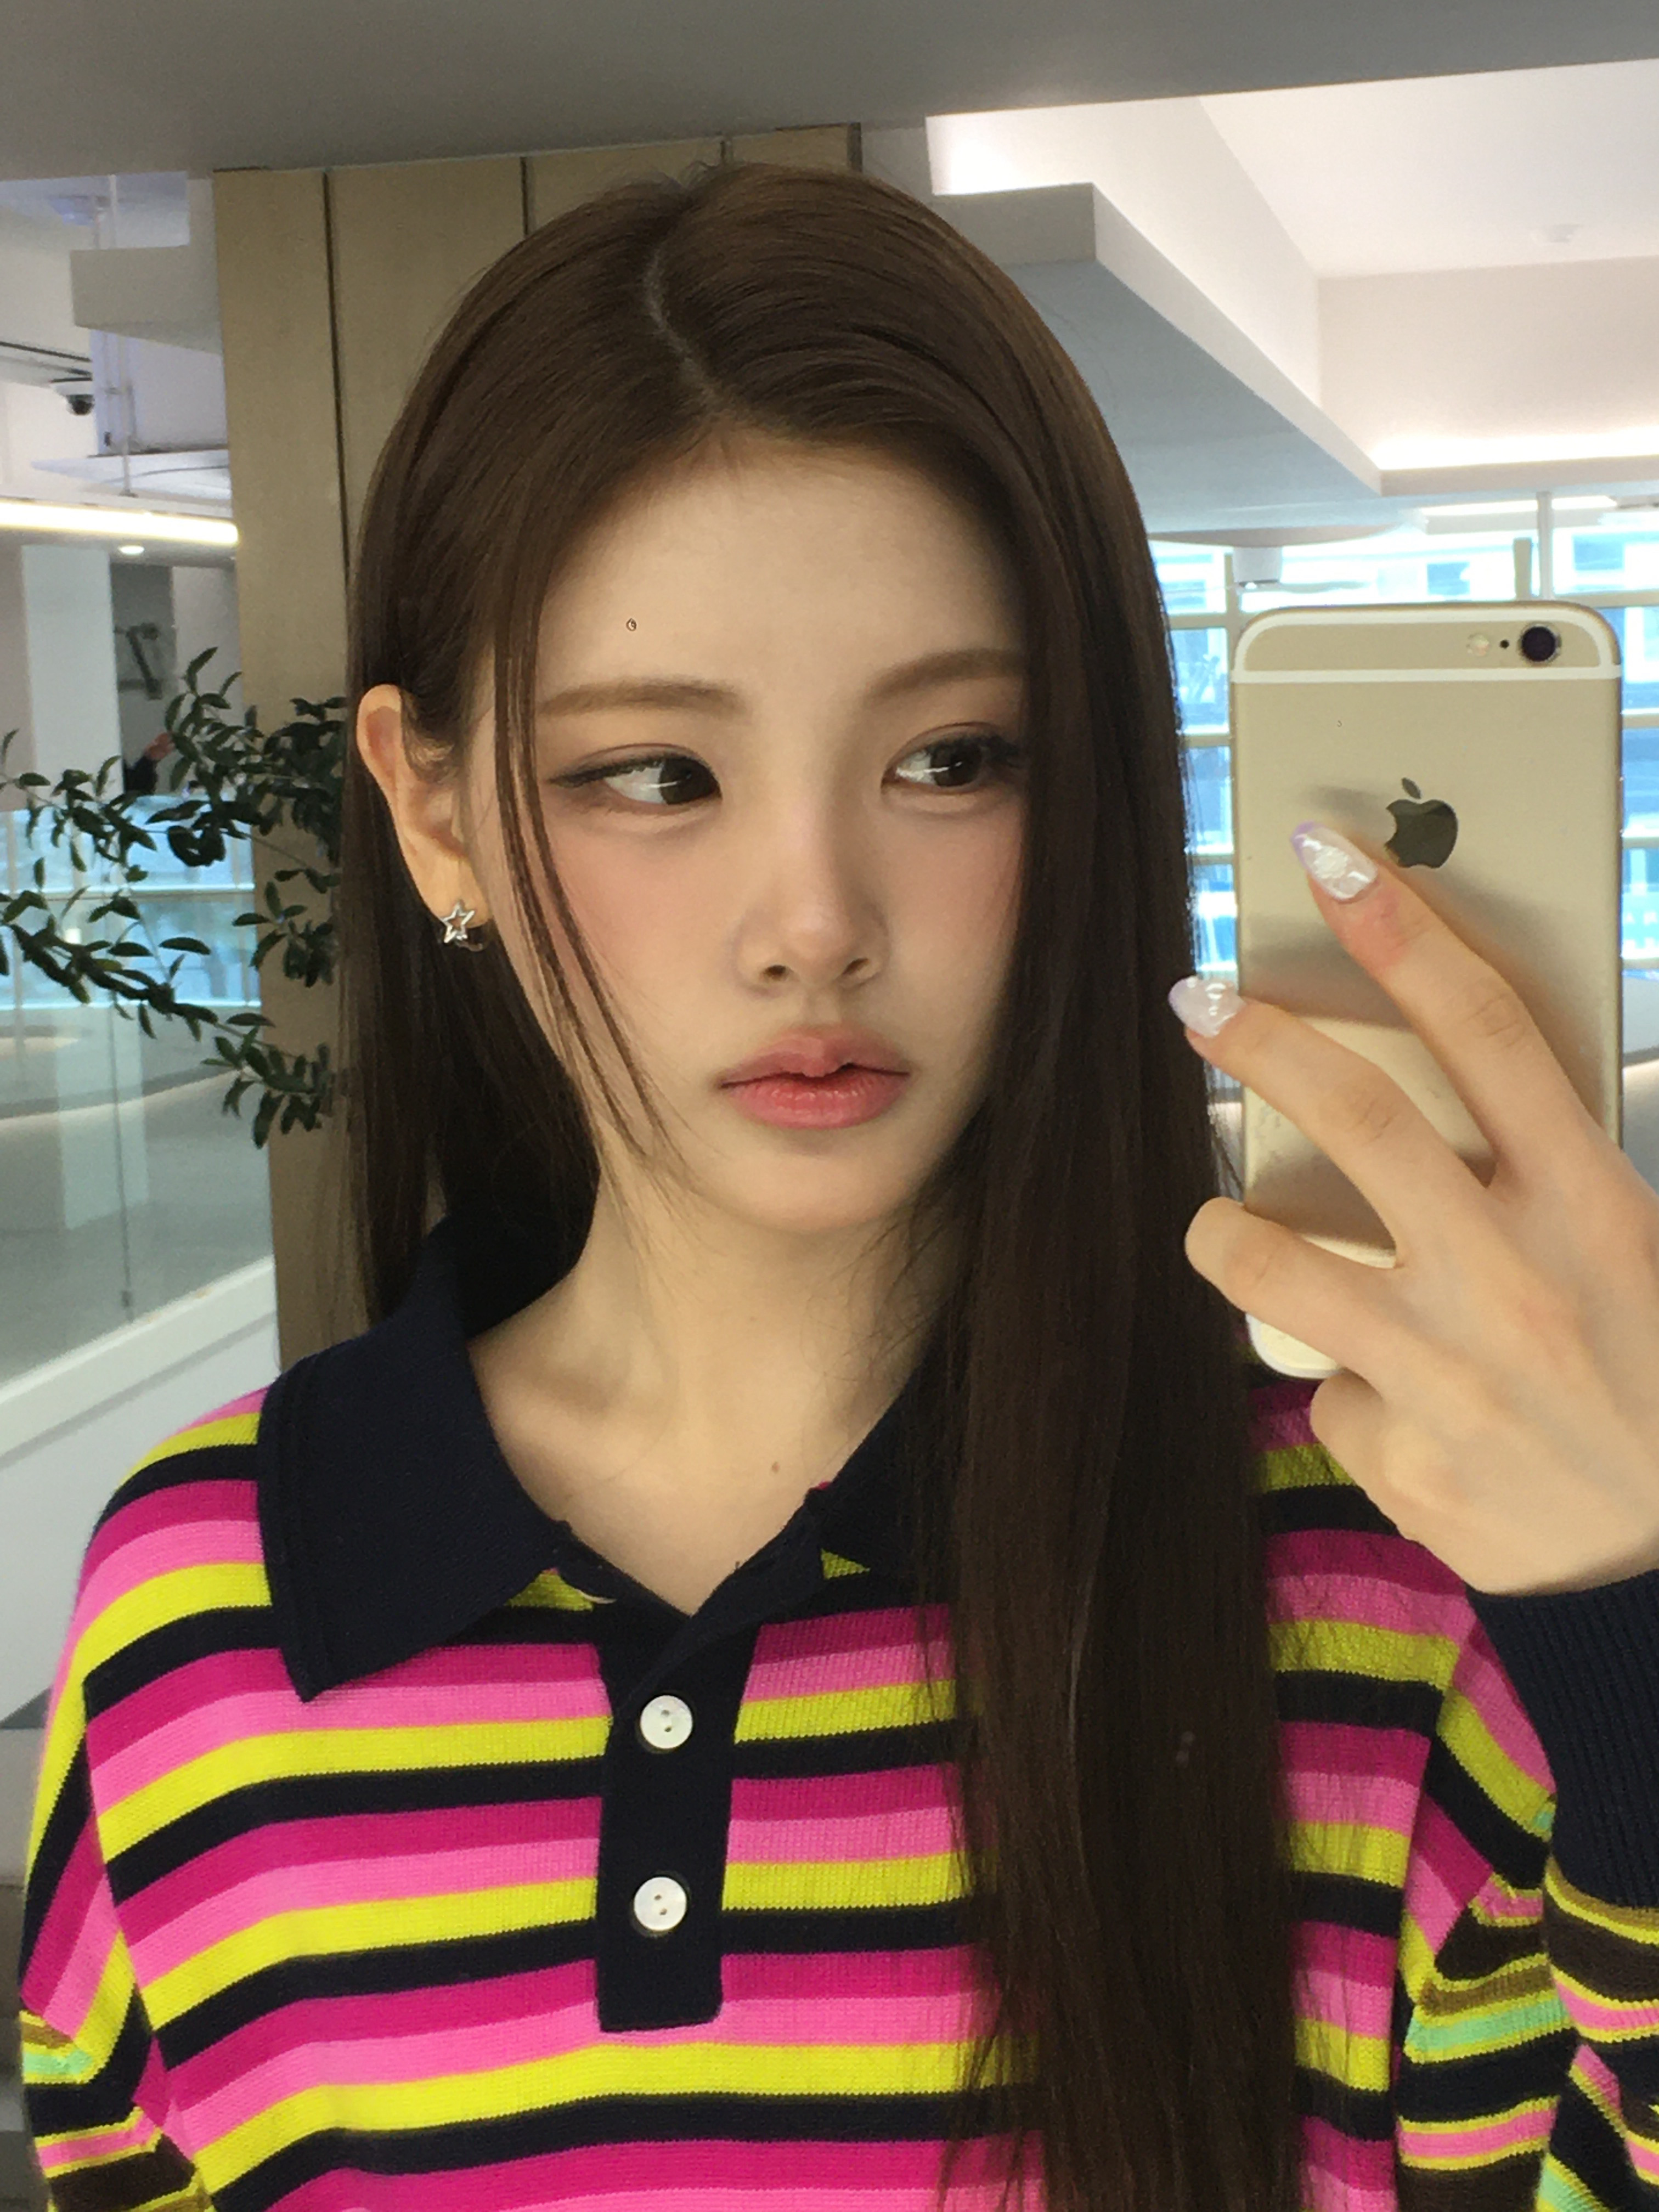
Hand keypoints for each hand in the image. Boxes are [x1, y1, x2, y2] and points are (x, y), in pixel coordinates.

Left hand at [1168, 821, 1658, 1597]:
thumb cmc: (1644, 1370)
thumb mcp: (1630, 1245)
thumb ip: (1538, 1162)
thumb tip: (1437, 1071)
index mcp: (1593, 1204)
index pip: (1490, 1031)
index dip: (1404, 931)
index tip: (1328, 855)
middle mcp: (1516, 1277)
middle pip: (1359, 1119)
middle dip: (1262, 1041)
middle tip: (1196, 999)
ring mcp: (1451, 1374)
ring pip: (1270, 1262)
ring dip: (1224, 1226)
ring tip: (1222, 1220)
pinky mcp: (1403, 1459)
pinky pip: (1325, 1388)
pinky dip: (1346, 1383)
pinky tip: (1399, 1409)